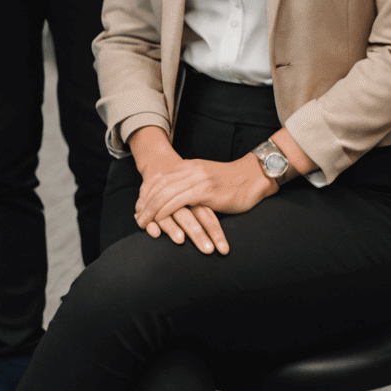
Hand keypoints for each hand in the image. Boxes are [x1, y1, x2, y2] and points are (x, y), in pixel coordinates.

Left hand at [126, 126, 233, 255]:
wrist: (254, 176)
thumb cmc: (233, 183)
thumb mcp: (206, 179)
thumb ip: (192, 184)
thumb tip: (180, 199)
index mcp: (187, 166)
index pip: (160, 179)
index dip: (147, 194)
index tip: (139, 207)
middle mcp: (188, 170)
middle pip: (158, 186)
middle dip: (145, 203)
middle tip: (137, 218)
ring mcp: (195, 179)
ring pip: (164, 193)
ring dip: (151, 210)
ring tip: (143, 224)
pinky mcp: (204, 190)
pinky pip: (178, 201)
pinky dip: (166, 211)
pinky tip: (159, 221)